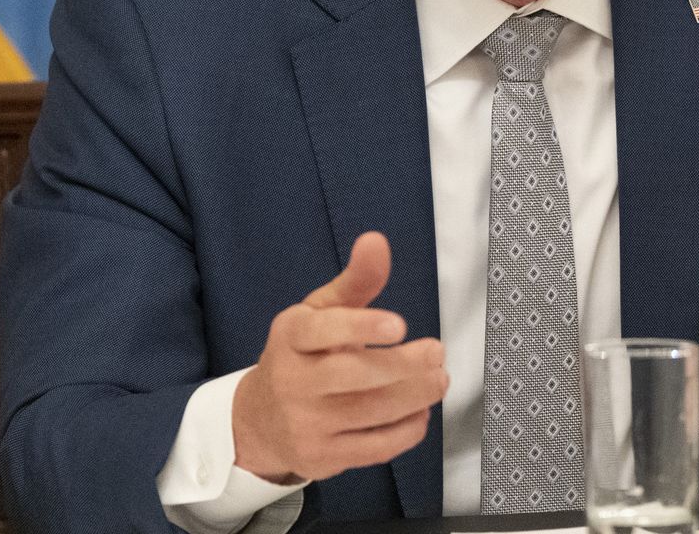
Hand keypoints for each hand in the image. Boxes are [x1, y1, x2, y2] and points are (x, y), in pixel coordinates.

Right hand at [231, 232, 448, 483]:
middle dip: (403, 365)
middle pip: (352, 375)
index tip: (400, 325)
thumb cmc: (303, 356)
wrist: (260, 420)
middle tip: (436, 353)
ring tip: (438, 380)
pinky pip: (374, 448)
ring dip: (415, 396)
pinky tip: (420, 412)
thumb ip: (355, 281)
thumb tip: (377, 241)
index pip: (323, 330)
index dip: (361, 327)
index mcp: (291, 337)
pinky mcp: (322, 457)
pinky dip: (407, 430)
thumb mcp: (320, 312)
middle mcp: (292, 381)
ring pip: (370, 413)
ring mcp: (305, 424)